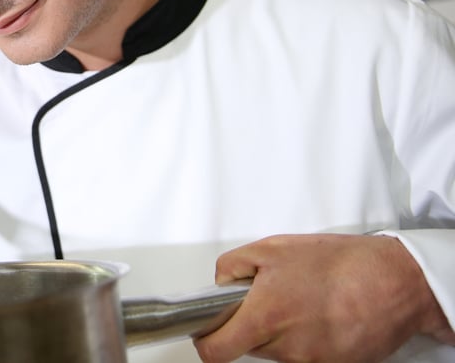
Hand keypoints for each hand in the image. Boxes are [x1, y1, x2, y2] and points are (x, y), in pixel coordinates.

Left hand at [193, 233, 454, 361]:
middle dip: (252, 327)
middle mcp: (287, 348)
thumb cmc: (339, 263)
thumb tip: (219, 284)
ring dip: (281, 333)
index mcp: (265, 317)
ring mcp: (312, 361)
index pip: (217, 351)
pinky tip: (321, 316)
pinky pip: (307, 356)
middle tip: (270, 299)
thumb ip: (233, 266)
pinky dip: (308, 339)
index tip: (207, 333)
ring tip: (303, 303)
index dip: (207, 343)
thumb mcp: (272, 248)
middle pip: (249, 348)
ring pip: (278, 353)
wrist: (394, 282)